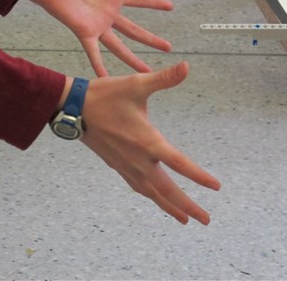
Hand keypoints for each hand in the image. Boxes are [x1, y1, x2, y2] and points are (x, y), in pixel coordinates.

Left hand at [23, 0, 172, 76]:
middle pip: (135, 30)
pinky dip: (100, 66)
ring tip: (148, 71)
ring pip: (120, 47)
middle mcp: (108, 13)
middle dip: (152, 39)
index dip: (155, 3)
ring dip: (134, 59)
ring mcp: (97, 25)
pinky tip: (108, 79)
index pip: (140, 0)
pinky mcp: (84, 32)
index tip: (171, 7)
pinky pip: (94, 53)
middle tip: (169, 48)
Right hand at [80, 61, 219, 224]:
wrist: (71, 108)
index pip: (180, 163)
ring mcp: (127, 166)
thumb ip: (164, 79)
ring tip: (186, 219)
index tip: (216, 187)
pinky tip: (158, 199)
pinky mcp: (117, 166)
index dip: (199, 176)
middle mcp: (138, 160)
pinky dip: (152, 196)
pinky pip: (139, 188)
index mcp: (147, 142)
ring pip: (153, 193)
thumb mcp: (136, 84)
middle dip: (188, 206)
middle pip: (168, 189)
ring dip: (171, 206)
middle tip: (206, 220)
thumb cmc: (106, 95)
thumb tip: (186, 66)